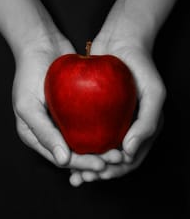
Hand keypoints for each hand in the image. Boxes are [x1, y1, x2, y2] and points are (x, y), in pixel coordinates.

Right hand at [12, 32, 104, 172]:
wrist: (41, 44)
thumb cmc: (29, 74)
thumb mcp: (28, 106)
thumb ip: (44, 133)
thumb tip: (63, 160)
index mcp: (36, 136)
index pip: (62, 158)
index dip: (82, 164)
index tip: (102, 164)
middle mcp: (51, 130)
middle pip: (76, 152)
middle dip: (96, 158)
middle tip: (118, 158)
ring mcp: (64, 118)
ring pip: (85, 139)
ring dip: (102, 147)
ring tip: (121, 150)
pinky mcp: (76, 106)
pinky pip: (91, 121)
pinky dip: (102, 128)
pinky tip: (118, 132)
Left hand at [69, 34, 165, 185]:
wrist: (121, 40)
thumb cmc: (142, 66)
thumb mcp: (154, 94)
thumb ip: (148, 124)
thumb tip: (129, 153)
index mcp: (143, 129)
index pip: (130, 160)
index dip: (114, 170)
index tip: (97, 173)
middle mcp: (127, 127)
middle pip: (111, 158)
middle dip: (97, 171)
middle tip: (80, 178)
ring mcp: (111, 118)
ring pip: (97, 148)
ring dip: (85, 162)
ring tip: (70, 170)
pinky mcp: (95, 109)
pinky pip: (86, 130)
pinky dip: (78, 142)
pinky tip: (65, 146)